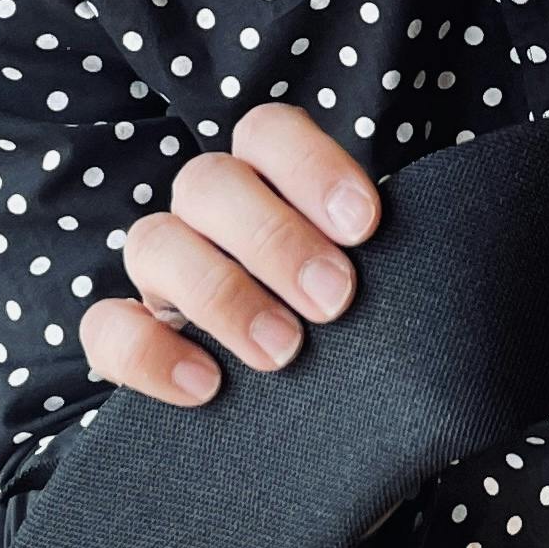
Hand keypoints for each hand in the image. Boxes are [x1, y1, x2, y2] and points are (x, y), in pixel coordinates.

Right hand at [78, 104, 381, 405]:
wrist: (308, 415)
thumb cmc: (352, 329)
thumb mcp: (377, 288)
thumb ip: (390, 266)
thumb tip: (442, 269)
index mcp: (265, 182)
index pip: (267, 132)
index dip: (310, 166)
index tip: (365, 226)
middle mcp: (205, 217)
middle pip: (208, 182)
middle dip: (274, 239)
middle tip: (335, 300)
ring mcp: (160, 273)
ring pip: (152, 241)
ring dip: (219, 293)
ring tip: (283, 351)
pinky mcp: (126, 337)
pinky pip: (106, 327)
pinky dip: (150, 354)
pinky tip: (206, 386)